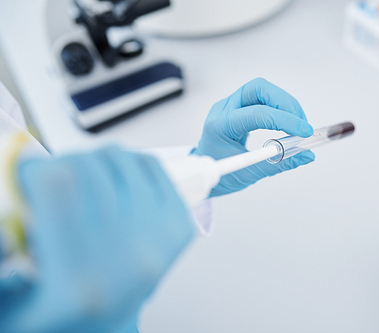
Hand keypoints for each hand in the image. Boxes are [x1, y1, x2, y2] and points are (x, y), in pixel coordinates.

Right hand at [1, 146, 193, 332]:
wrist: (104, 330)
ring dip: (95, 162)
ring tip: (83, 184)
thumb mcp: (12, 300)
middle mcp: (130, 257)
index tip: (30, 175)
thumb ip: (3, 250)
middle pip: (91, 166)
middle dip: (62, 164)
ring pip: (122, 159)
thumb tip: (18, 172)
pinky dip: (129, 164)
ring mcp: (161, 239)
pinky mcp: (179, 226)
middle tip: (52, 182)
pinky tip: (113, 180)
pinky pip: (152, 167)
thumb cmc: (59, 315)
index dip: (36, 169)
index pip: (60, 184)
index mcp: (80, 278)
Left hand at [192, 78, 314, 195]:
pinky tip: (286, 121)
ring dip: (284, 103)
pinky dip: (277, 106)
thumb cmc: (220, 174)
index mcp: (220, 126)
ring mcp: (230, 105)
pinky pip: (261, 97)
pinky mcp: (237, 106)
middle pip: (258, 89)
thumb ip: (278, 163)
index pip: (256, 114)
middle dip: (285, 103)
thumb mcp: (249, 174)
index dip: (284, 120)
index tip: (304, 132)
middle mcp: (223, 109)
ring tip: (297, 124)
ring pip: (261, 89)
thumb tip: (306, 156)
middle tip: (301, 124)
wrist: (204, 172)